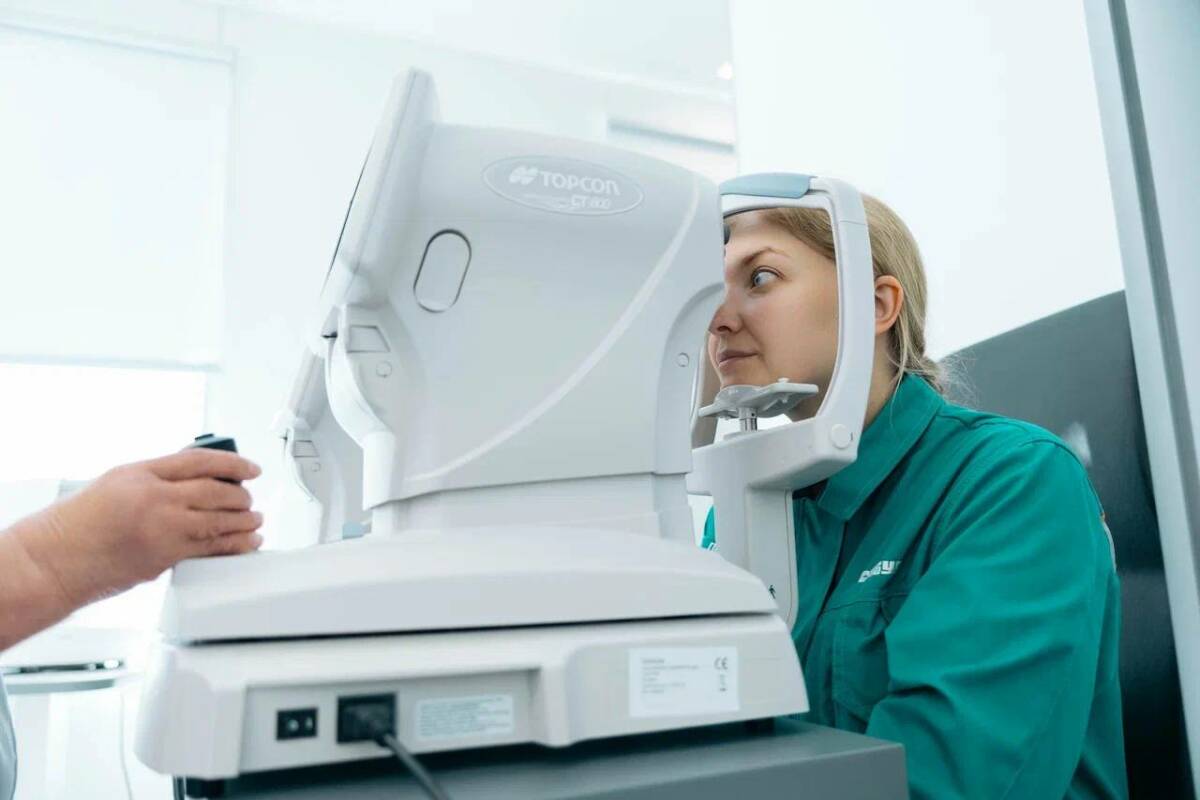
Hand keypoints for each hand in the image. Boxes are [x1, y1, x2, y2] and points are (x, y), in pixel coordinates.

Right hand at [22, 448, 263, 606]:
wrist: (54, 561)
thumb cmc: (78, 524)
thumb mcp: (117, 484)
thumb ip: (156, 481)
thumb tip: (196, 483)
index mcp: (141, 474)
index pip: (199, 460)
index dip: (233, 463)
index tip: (250, 468)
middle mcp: (154, 497)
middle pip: (215, 490)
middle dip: (240, 495)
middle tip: (249, 498)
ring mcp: (162, 527)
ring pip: (218, 520)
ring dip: (243, 520)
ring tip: (255, 520)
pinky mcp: (165, 556)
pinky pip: (210, 548)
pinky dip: (234, 544)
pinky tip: (247, 542)